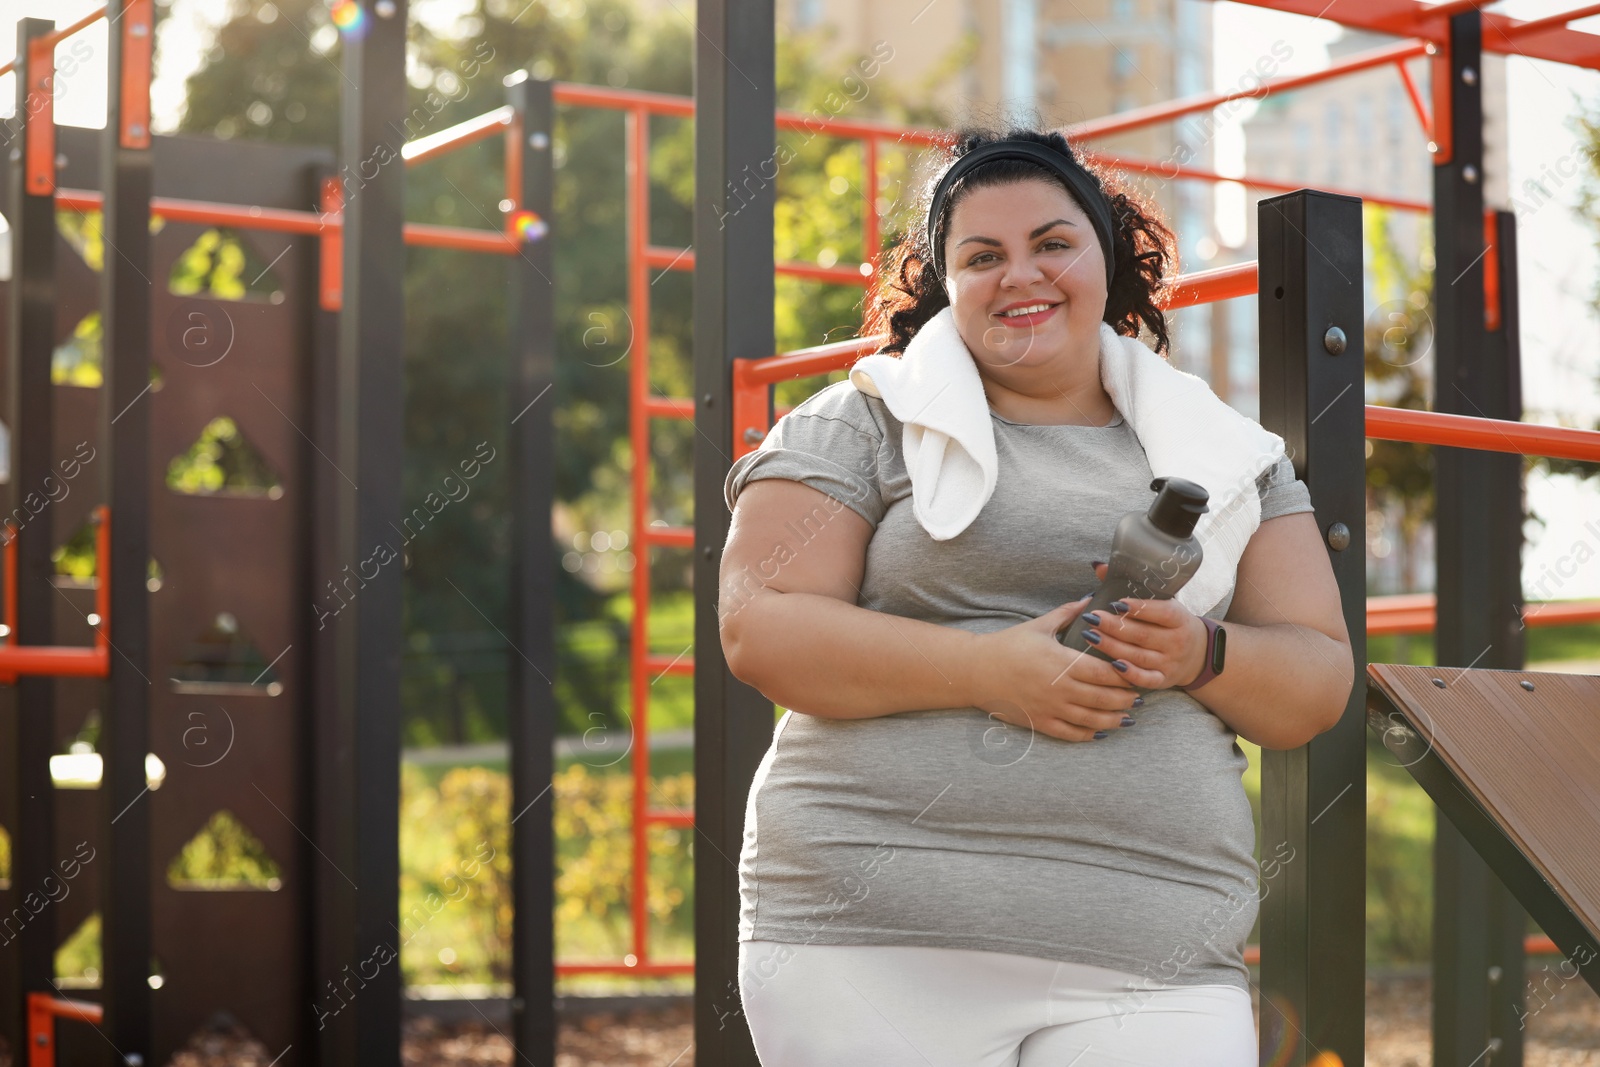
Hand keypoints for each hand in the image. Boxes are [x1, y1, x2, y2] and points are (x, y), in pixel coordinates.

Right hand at [968, 595, 1141, 742]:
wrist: (976, 670)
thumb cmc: (1007, 645)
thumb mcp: (1039, 625)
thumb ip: (1067, 614)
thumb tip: (1090, 600)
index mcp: (1062, 662)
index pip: (1105, 673)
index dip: (1125, 676)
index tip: (1137, 674)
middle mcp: (1060, 688)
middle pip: (1104, 698)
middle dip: (1126, 699)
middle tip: (1139, 698)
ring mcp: (1050, 708)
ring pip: (1092, 719)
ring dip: (1114, 719)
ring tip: (1127, 717)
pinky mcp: (1040, 723)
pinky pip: (1071, 733)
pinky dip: (1089, 734)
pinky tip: (1100, 731)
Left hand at [1082, 561, 1209, 689]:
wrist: (1198, 654)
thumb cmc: (1171, 623)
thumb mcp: (1162, 602)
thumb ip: (1131, 585)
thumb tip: (1098, 567)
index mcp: (1179, 619)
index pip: (1161, 612)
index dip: (1139, 608)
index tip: (1116, 603)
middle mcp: (1177, 642)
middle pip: (1143, 635)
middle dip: (1115, 626)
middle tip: (1092, 618)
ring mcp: (1170, 663)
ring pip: (1139, 656)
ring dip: (1112, 647)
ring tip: (1090, 636)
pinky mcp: (1163, 680)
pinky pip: (1146, 680)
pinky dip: (1130, 674)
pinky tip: (1111, 664)